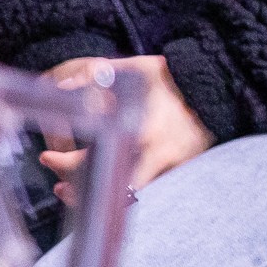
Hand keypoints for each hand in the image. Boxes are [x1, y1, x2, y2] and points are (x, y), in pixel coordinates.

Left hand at [40, 56, 212, 206]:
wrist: (220, 87)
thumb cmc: (174, 78)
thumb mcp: (134, 69)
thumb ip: (96, 77)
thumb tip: (60, 89)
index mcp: (140, 132)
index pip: (90, 160)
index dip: (61, 164)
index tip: (46, 158)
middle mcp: (155, 156)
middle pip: (107, 191)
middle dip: (79, 192)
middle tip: (59, 187)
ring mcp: (171, 168)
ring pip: (126, 197)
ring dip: (100, 197)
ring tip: (77, 191)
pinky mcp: (181, 173)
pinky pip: (147, 193)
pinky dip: (124, 194)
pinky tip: (111, 188)